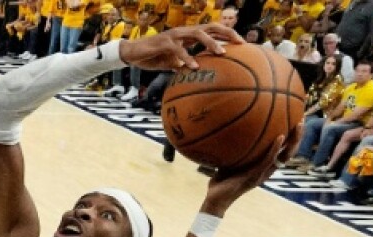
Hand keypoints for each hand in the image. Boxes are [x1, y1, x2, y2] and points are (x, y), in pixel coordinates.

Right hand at [119, 24, 240, 70]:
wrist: (131, 53)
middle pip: (211, 27)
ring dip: (211, 43)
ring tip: (222, 53)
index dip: (227, 34)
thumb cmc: (151, 57)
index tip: (241, 43)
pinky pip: (179, 50)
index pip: (211, 30)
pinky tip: (194, 67)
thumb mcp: (170, 62)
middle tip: (240, 43)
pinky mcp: (164, 43)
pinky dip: (187, 58)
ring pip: (198, 34)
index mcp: (187, 36)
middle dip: (226, 33)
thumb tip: (192, 73)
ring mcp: (174, 35)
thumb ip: (182, 64)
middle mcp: (184, 32)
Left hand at [205, 130, 295, 212]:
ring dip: (292, 140)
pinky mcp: (254, 176)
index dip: (292, 139)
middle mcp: (267, 170)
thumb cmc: (222, 179)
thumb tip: (233, 128)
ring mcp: (262, 174)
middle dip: (297, 137)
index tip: (296, 121)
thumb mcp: (232, 160)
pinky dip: (275, 149)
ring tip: (297, 125)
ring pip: (284, 156)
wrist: (215, 199)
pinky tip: (280, 137)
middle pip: (289, 152)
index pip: (283, 151)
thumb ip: (237, 148)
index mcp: (264, 167)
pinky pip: (267, 161)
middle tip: (302, 120)